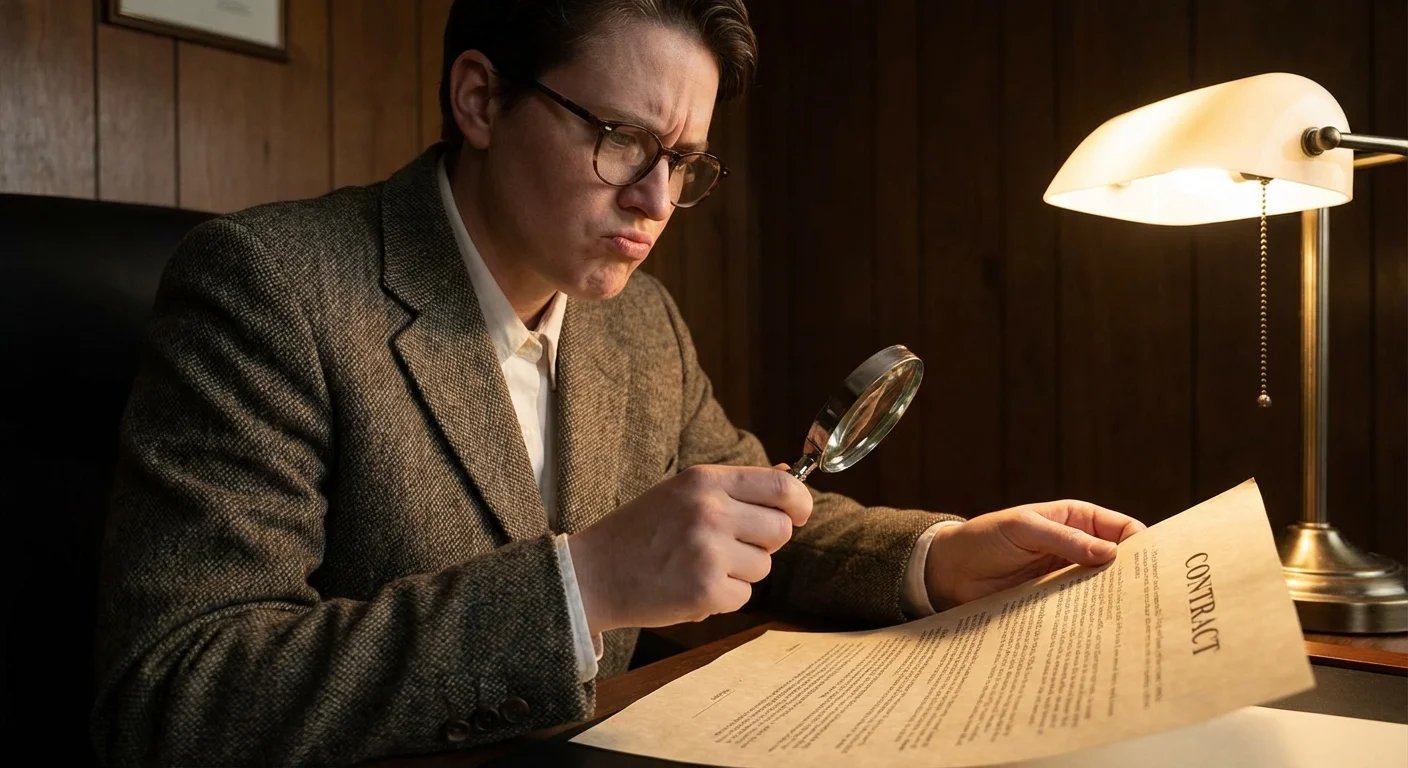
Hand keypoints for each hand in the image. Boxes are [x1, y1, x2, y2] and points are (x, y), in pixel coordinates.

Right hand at [567, 464, 811, 634]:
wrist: (593, 574)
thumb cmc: (640, 531)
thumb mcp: (683, 493)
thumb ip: (736, 487)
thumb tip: (791, 476)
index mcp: (704, 481)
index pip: (781, 487)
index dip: (800, 502)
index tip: (798, 513)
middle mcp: (710, 512)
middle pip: (781, 530)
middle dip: (765, 542)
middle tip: (730, 546)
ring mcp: (709, 552)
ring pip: (764, 566)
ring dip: (741, 571)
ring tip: (700, 565)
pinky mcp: (706, 590)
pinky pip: (744, 595)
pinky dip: (724, 596)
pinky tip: (691, 586)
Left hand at [924, 500, 1144, 610]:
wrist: (949, 571)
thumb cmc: (985, 538)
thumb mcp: (1024, 528)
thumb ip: (1065, 539)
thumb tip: (1111, 553)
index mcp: (1078, 520)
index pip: (1124, 530)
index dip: (1144, 546)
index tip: (1158, 568)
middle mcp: (1079, 549)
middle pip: (1120, 564)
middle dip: (1136, 579)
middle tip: (1151, 601)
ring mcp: (1068, 578)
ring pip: (1104, 591)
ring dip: (1115, 603)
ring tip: (1132, 623)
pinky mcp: (1055, 604)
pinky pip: (1081, 612)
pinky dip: (1092, 620)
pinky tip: (1102, 634)